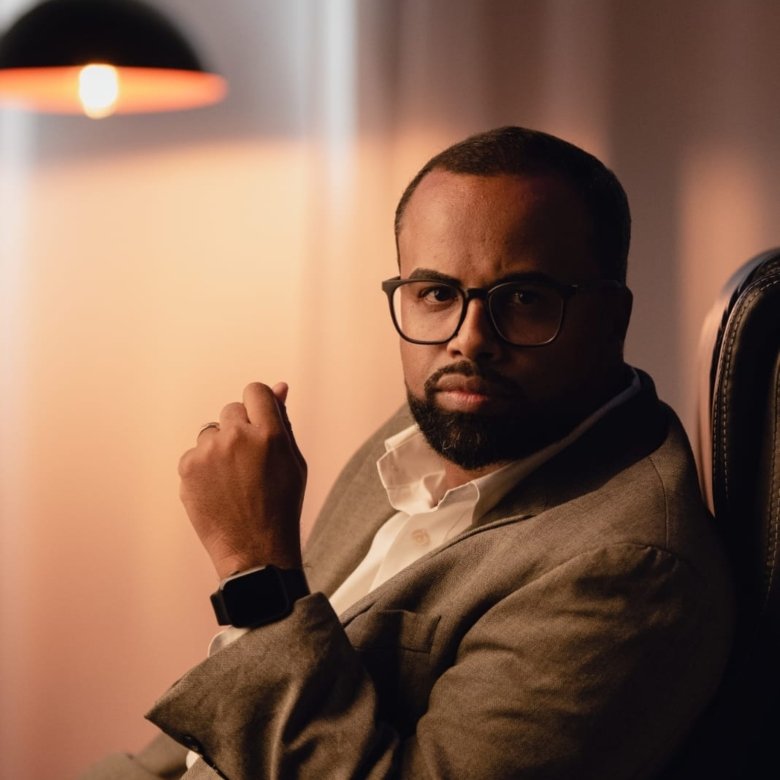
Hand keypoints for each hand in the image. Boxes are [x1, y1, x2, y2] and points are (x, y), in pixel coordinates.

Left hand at [178, 382, 306, 578]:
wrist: (256, 550)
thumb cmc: (281, 505)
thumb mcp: (293, 461)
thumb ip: (283, 422)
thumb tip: (279, 387)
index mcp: (270, 434)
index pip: (255, 391)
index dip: (258, 404)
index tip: (259, 421)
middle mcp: (237, 438)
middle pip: (232, 409)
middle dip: (240, 428)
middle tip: (249, 461)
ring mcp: (209, 452)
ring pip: (212, 432)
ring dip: (220, 448)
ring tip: (233, 480)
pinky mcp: (187, 468)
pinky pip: (195, 454)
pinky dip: (204, 468)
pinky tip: (218, 490)